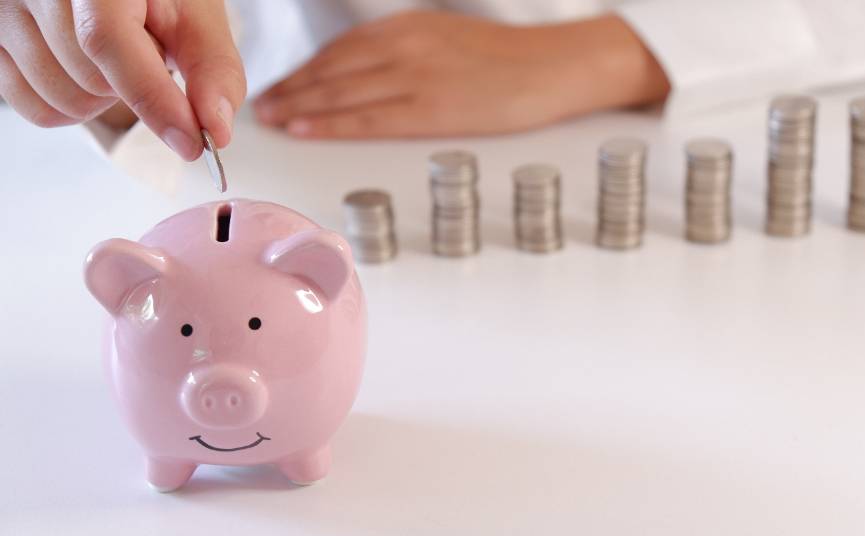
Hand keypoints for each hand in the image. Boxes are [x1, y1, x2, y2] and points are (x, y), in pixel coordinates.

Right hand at [0, 0, 245, 158]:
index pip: (105, 41)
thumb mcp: (196, 18)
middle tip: (145, 51)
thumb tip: (215, 130)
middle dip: (134, 88)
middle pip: (90, 83)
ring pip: (63, 103)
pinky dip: (71, 107)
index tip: (192, 142)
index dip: (153, 99)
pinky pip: (35, 109)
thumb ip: (213, 70)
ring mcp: (6, 14)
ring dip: (103, 100)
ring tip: (117, 56)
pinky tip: (87, 71)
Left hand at [254, 10, 668, 138]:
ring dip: (300, 106)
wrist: (555, 65)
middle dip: (292, 89)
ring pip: (343, 93)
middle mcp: (405, 47)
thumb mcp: (450, 39)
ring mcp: (417, 77)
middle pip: (332, 70)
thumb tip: (372, 71)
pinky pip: (370, 118)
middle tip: (262, 107)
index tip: (279, 84)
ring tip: (273, 121)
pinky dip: (332, 123)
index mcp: (409, 28)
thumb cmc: (508, 58)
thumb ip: (408, 51)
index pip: (341, 49)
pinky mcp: (433, 110)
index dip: (305, 70)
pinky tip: (306, 129)